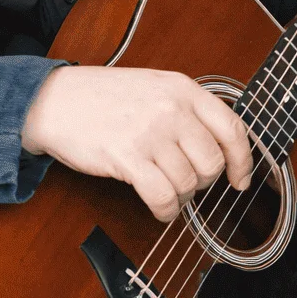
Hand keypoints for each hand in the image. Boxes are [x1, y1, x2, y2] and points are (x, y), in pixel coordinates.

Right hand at [20, 66, 252, 222]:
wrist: (53, 101)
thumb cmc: (100, 97)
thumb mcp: (152, 86)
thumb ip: (186, 109)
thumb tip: (221, 149)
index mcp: (181, 88)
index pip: (231, 129)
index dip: (242, 161)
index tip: (240, 179)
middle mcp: (170, 108)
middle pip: (211, 162)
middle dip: (203, 181)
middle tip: (185, 181)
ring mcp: (149, 132)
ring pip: (189, 184)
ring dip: (180, 197)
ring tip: (163, 190)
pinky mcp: (127, 157)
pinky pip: (163, 197)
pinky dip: (165, 211)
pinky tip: (159, 208)